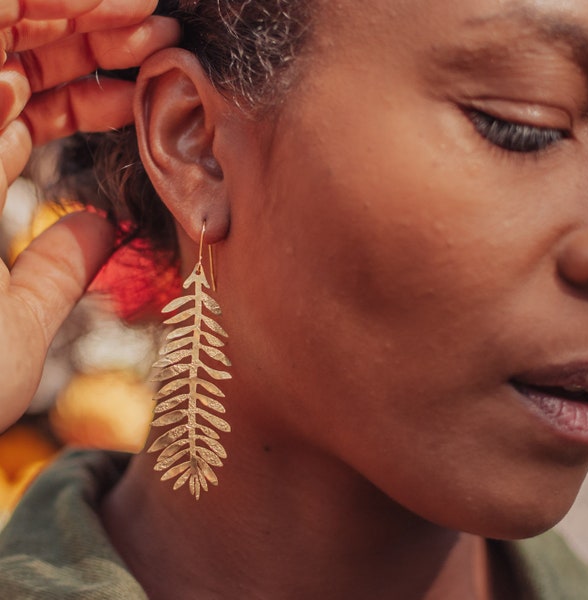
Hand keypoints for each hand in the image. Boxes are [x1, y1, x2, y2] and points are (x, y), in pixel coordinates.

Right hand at [0, 0, 179, 429]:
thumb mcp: (17, 321)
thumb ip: (55, 270)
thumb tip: (99, 230)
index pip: (26, 109)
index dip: (93, 88)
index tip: (155, 79)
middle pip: (10, 60)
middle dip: (88, 33)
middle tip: (158, 27)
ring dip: (63, 15)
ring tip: (138, 10)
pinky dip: (13, 34)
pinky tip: (76, 24)